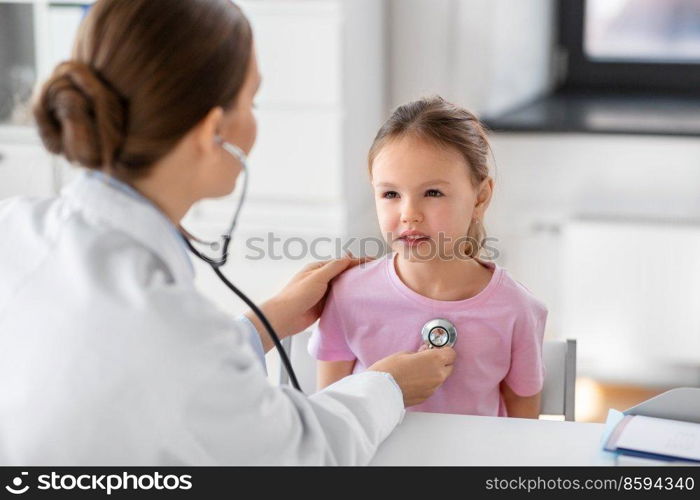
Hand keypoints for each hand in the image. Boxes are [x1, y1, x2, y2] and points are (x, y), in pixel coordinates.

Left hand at [246, 255, 371, 343]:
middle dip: (356, 274)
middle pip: (343, 274)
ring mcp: (323, 293)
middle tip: (373, 274)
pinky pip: (339, 300)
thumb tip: (348, 257)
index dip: (357, 262)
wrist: (286, 317)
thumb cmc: (297, 295)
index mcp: (318, 269)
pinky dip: (347, 299)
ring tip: (369, 286)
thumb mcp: (318, 277)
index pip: (341, 262)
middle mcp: (321, 279)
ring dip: (352, 287)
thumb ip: (334, 267)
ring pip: (342, 287)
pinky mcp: (324, 306)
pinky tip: (356, 300)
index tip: (371, 262)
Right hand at [368, 347, 455, 406]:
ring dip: (433, 373)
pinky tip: (413, 380)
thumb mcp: (404, 354)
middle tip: (426, 359)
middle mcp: (437, 375)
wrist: (380, 391)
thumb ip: (420, 353)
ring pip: (440, 378)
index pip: (451, 354)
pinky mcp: (426, 397)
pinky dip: (426, 383)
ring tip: (417, 370)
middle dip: (440, 362)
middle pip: (448, 367)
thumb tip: (425, 352)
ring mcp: (432, 388)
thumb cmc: (389, 370)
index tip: (436, 349)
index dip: (444, 351)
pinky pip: (431, 387)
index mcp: (434, 360)